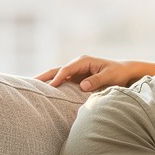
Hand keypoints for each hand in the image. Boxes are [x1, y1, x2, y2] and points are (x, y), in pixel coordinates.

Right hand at [35, 55, 154, 90]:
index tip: (51, 86)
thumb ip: (97, 80)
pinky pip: (63, 82)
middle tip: (29, 82)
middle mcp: (77, 65)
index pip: (67, 69)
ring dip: (46, 81)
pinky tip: (45, 93)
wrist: (124, 72)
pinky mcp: (76, 79)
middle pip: (57, 70)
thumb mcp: (110, 76)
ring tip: (31, 88)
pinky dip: (54, 86)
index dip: (58, 77)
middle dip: (44, 76)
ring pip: (57, 76)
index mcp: (84, 61)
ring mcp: (76, 72)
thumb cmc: (118, 73)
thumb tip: (83, 86)